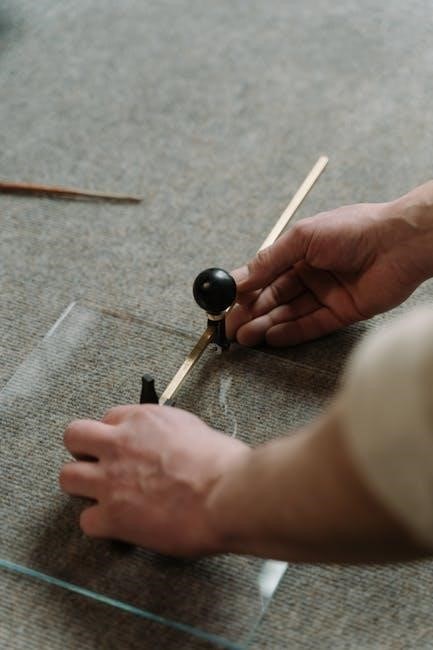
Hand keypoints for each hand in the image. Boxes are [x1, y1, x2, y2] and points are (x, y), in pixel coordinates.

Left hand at [59, 405, 249, 555]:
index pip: (107, 419)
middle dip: (84, 452)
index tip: (121, 447)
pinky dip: (100, 525)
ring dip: (83, 487)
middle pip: (74, 437)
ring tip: (103, 497)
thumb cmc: (224, 464)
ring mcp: (111, 480)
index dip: (113, 435)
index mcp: (142, 419)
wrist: (229, 494)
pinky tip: (118, 525)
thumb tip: (165, 444)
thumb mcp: (193, 429)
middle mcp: (120, 444)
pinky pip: (86, 521)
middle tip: (100, 466)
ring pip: (67, 477)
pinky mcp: (113, 515)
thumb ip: (167, 434)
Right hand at [226, 198, 428, 345]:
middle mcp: (311, 274)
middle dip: (250, 313)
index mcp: (300, 252)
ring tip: (244, 337)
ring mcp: (326, 295)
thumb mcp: (303, 237)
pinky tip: (271, 338)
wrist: (398, 242)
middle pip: (274, 298)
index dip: (243, 291)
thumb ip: (270, 260)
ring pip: (289, 314)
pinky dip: (290, 333)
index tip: (223, 304)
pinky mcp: (342, 313)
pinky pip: (311, 326)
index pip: (265, 275)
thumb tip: (240, 279)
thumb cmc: (353, 228)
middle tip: (230, 328)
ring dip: (266, 325)